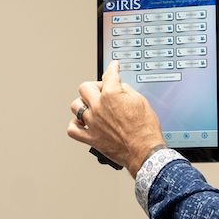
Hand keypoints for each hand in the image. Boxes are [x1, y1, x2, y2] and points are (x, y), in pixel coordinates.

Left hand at [67, 61, 164, 176]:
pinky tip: (82, 123)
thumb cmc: (145, 129)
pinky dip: (75, 125)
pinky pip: (72, 130)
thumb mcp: (140, 102)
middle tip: (101, 90)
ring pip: (75, 107)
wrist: (145, 151)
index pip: (109, 75)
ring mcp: (92, 123)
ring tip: (91, 107)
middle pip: (84, 88)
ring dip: (82, 104)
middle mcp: (98, 107)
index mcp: (111, 95)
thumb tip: (119, 87)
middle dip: (93, 87)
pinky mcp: (91, 138)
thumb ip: (126, 90)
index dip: (112, 68)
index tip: (113, 67)